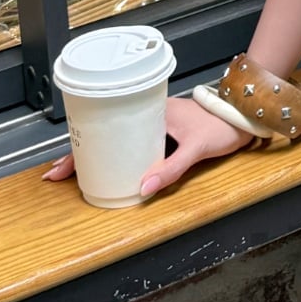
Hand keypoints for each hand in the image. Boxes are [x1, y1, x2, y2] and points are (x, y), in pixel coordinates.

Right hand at [41, 96, 251, 199]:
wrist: (242, 117)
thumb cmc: (222, 126)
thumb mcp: (196, 148)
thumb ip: (172, 169)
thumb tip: (144, 189)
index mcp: (151, 112)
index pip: (106, 129)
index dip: (81, 149)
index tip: (61, 166)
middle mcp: (148, 115)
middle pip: (104, 134)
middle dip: (79, 153)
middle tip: (58, 172)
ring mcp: (152, 123)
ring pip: (115, 138)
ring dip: (95, 153)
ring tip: (74, 170)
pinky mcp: (160, 132)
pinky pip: (129, 142)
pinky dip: (114, 153)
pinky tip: (106, 165)